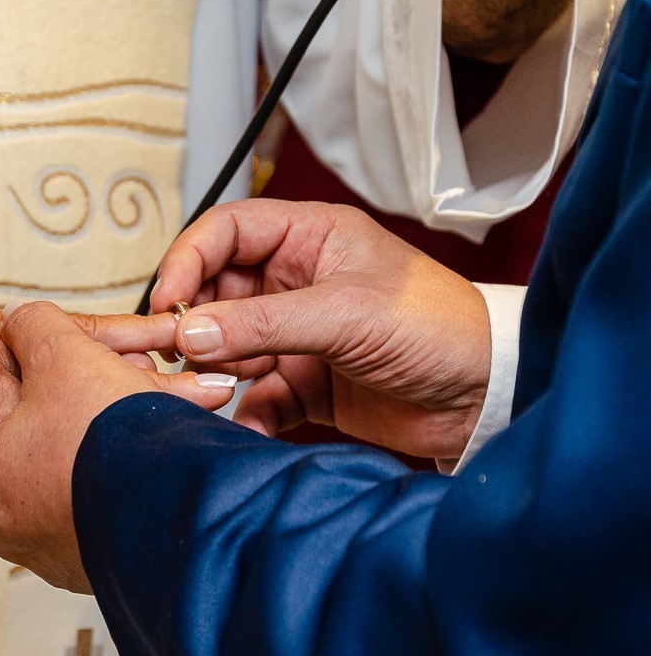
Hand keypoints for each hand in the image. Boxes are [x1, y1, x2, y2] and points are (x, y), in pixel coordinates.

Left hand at [0, 301, 235, 591]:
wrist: (183, 508)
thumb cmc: (108, 443)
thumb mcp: (62, 354)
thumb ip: (31, 328)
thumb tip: (20, 320)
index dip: (9, 386)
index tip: (40, 374)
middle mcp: (5, 522)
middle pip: (26, 447)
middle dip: (65, 412)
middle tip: (96, 390)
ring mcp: (49, 549)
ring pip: (68, 477)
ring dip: (99, 446)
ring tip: (136, 418)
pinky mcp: (93, 566)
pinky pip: (100, 510)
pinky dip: (119, 481)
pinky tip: (147, 457)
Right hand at [150, 199, 490, 459]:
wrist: (487, 398)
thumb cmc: (440, 328)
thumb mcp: (346, 313)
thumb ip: (262, 323)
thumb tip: (188, 333)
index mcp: (310, 237)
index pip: (225, 232)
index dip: (188, 260)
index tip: (168, 302)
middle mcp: (296, 281)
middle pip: (216, 292)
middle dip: (196, 324)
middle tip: (181, 355)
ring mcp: (296, 333)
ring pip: (228, 346)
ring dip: (217, 369)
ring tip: (221, 389)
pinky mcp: (303, 383)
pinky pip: (254, 396)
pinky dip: (244, 412)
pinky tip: (246, 423)